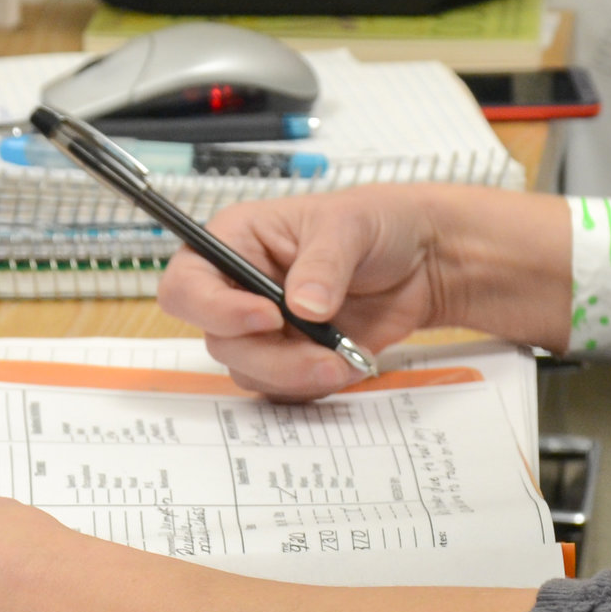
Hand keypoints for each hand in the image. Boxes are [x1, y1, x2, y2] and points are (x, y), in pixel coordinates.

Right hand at [158, 187, 473, 400]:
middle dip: (271, 356)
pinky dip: (313, 385)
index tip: (268, 317)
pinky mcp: (291, 356)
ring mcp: (265, 327)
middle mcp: (240, 288)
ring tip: (346, 358)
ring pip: (249, 371)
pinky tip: (350, 363)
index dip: (214, 309)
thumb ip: (324, 263)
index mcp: (236, 242)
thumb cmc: (378, 223)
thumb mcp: (351, 226)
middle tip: (323, 355)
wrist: (424, 262)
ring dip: (296, 375)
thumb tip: (303, 305)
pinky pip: (281, 388)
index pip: (187, 285)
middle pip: (217, 340)